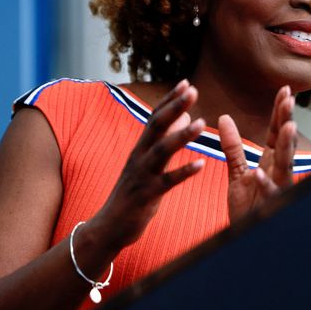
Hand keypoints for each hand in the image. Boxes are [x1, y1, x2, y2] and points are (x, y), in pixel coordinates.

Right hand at [97, 80, 205, 247]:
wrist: (109, 226)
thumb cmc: (133, 193)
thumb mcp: (146, 164)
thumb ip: (163, 141)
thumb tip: (183, 118)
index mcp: (141, 148)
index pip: (156, 118)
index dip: (170, 100)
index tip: (186, 83)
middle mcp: (139, 157)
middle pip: (157, 126)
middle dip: (175, 107)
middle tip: (193, 91)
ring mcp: (142, 176)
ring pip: (161, 151)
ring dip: (182, 136)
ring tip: (202, 123)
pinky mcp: (146, 196)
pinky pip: (167, 182)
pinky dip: (184, 173)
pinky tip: (201, 165)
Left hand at [218, 86, 297, 222]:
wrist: (245, 240)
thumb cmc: (247, 207)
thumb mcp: (237, 173)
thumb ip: (233, 147)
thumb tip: (224, 117)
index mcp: (269, 162)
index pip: (276, 132)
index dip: (280, 112)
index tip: (284, 90)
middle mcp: (277, 172)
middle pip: (284, 142)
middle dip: (287, 121)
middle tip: (290, 99)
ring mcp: (277, 189)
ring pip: (285, 165)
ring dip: (286, 146)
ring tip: (288, 127)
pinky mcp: (270, 208)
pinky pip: (269, 195)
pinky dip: (266, 184)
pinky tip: (261, 174)